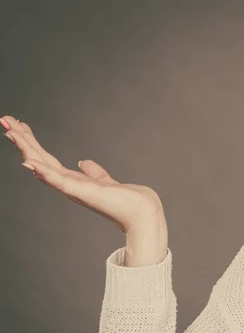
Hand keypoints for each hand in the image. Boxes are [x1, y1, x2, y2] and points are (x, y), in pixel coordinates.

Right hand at [2, 115, 165, 234]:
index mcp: (73, 181)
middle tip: (4, 120)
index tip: (18, 125)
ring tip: (10, 132)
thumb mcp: (105, 181)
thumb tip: (84, 162)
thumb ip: (94, 172)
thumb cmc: (125, 200)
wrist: (141, 212)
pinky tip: (29, 163)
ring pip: (43, 166)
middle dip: (22, 140)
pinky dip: (44, 173)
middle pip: (40, 159)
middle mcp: (69, 185)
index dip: (31, 142)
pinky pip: (59, 181)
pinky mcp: (83, 193)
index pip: (46, 158)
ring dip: (26, 149)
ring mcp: (74, 189)